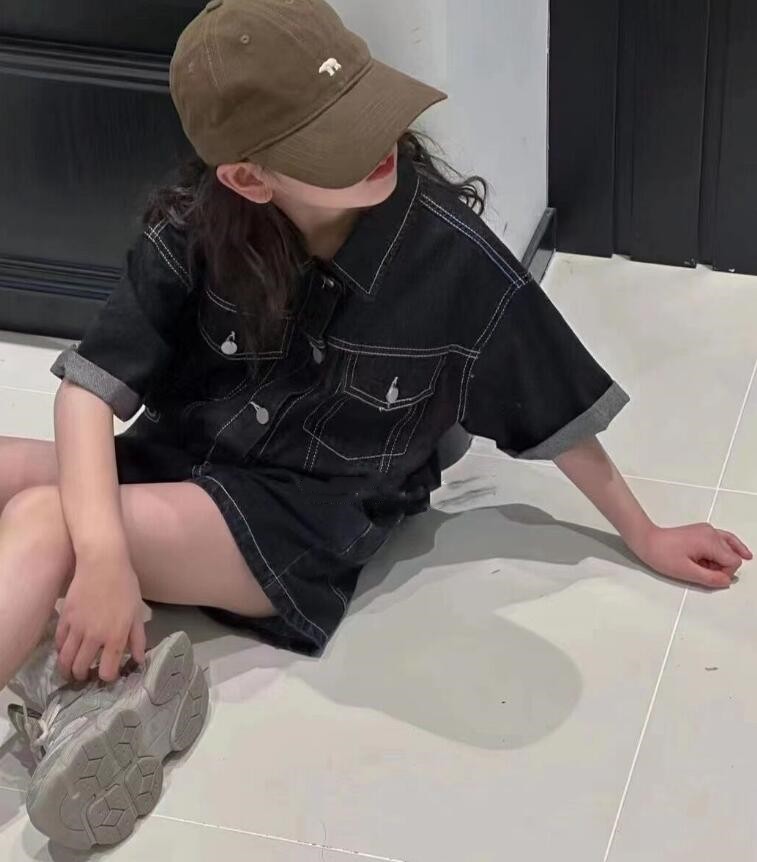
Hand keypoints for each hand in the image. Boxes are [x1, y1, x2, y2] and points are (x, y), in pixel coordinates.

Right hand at [56, 552, 146, 682]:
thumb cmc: (125, 585)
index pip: (106, 670)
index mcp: (115, 636)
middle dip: (83, 676)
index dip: (107, 677)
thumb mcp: (136, 612)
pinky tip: (65, 651)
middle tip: (85, 677)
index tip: (108, 674)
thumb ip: (137, 638)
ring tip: (71, 671)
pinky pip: (58, 642)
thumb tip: (139, 659)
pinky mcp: (64, 618)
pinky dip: (60, 651)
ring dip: (67, 669)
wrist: (102, 563)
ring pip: (65, 659)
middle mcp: (94, 636)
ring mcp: (77, 628)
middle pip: (81, 668)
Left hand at [632, 523, 751, 588]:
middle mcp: (711, 532)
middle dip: (723, 566)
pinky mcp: (700, 531)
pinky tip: (721, 559)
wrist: (646, 540)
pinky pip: (719, 541)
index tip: (709, 577)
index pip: (734, 561)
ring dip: (722, 559)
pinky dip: (720, 551)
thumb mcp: (687, 572)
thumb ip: (710, 578)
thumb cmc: (662, 554)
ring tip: (709, 567)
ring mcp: (706, 530)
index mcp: (710, 541)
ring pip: (728, 546)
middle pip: (732, 553)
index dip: (725, 573)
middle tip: (704, 571)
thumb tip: (727, 581)